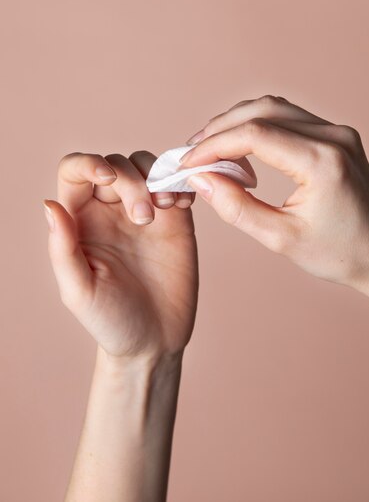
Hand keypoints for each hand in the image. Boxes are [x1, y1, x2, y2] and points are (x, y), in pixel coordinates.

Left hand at [43, 151, 197, 360]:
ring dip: (157, 175)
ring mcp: (144, 211)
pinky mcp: (175, 219)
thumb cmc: (110, 320)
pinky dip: (181, 181)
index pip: (75, 171)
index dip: (89, 163)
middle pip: (116, 164)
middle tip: (144, 219)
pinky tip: (183, 204)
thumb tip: (49, 205)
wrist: (155, 339)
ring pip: (146, 165)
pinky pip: (176, 184)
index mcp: (80, 221)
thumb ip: (63, 249)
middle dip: (132, 180)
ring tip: (168, 207)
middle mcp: (110, 210)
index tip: (109, 179)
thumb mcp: (79, 290)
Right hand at [180, 95, 368, 322]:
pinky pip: (289, 118)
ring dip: (237, 122)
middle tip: (192, 151)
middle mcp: (334, 137)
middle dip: (220, 128)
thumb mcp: (280, 239)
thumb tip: (200, 178)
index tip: (187, 162)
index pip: (254, 134)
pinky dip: (258, 126)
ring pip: (274, 108)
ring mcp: (338, 132)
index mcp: (323, 162)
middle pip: (261, 110)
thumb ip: (235, 207)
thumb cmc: (338, 253)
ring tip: (210, 147)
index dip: (213, 145)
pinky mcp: (337, 135)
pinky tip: (240, 146)